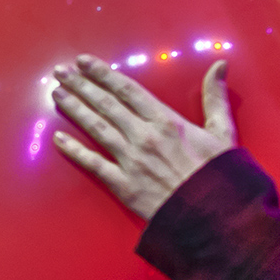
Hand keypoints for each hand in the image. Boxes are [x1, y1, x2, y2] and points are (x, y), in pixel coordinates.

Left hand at [51, 55, 235, 220]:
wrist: (215, 217)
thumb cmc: (221, 177)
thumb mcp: (223, 131)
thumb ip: (215, 96)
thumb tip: (220, 64)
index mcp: (167, 121)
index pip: (127, 90)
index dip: (103, 74)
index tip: (84, 62)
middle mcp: (144, 136)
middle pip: (106, 105)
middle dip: (81, 86)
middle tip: (60, 72)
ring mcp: (131, 161)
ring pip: (96, 128)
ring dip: (74, 109)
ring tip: (57, 94)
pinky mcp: (124, 186)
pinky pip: (93, 164)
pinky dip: (74, 150)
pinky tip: (58, 139)